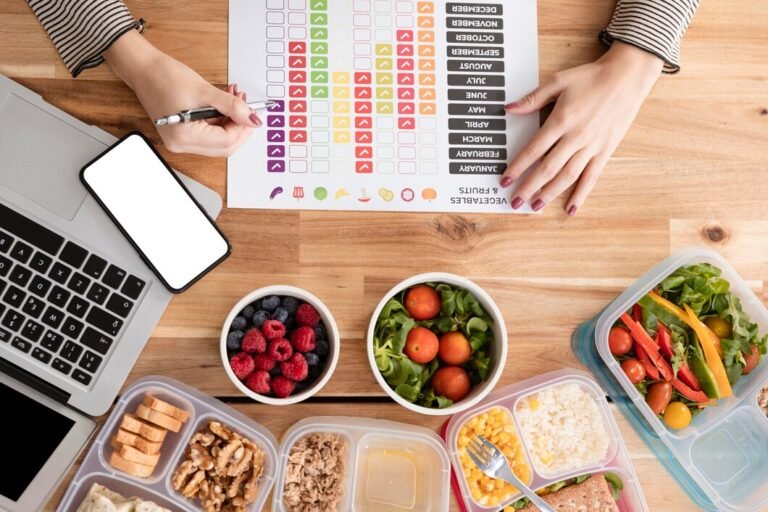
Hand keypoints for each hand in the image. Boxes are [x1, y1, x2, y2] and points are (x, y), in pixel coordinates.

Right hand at [104, 31, 257, 156]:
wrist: (143, 68)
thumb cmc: (164, 76)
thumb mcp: (204, 91)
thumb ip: (232, 107)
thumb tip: (253, 119)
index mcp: (184, 137)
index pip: (226, 142)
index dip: (243, 127)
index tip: (252, 112)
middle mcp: (181, 145)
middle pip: (224, 146)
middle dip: (239, 127)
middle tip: (246, 106)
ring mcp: (181, 141)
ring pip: (219, 141)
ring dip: (231, 122)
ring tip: (234, 99)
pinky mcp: (182, 134)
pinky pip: (209, 134)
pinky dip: (220, 121)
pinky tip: (223, 105)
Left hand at [501, 42, 663, 214]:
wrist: (627, 76)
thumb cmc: (591, 78)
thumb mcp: (558, 81)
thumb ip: (533, 98)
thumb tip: (508, 109)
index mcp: (561, 120)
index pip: (534, 150)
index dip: (517, 167)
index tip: (505, 180)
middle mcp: (576, 137)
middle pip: (548, 168)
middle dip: (529, 187)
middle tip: (515, 201)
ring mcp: (592, 146)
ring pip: (567, 176)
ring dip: (550, 193)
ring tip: (535, 207)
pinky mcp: (605, 151)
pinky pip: (591, 177)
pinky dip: (581, 194)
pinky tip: (570, 209)